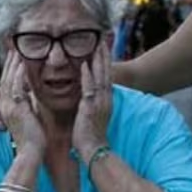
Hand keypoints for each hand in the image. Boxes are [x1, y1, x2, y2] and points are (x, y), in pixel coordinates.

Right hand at [0, 51, 46, 157]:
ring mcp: (9, 107)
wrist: (32, 153)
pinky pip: (16, 86)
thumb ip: (28, 107)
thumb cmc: (34, 140)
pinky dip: (18, 73)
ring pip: (8, 80)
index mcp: (8, 109)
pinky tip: (22, 63)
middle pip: (5, 79)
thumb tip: (32, 97)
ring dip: (13, 64)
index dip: (10, 70)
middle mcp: (5, 107)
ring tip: (17, 50)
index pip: (7, 85)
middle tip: (13, 48)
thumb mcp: (29, 119)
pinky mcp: (16, 109)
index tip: (15, 58)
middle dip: (9, 63)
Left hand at [73, 43, 112, 160]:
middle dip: (104, 56)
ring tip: (96, 46)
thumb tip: (86, 94)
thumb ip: (90, 102)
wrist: (93, 150)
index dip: (105, 62)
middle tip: (102, 41)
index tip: (103, 49)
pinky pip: (89, 89)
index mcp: (106, 100)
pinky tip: (85, 66)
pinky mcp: (90, 108)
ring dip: (98, 61)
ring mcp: (99, 103)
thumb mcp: (93, 114)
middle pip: (107, 73)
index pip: (107, 76)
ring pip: (100, 77)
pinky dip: (87, 77)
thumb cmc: (90, 134)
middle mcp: (105, 99)